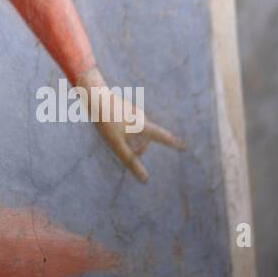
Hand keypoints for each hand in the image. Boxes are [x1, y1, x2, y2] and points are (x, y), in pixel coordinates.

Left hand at [75, 66, 183, 182]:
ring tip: (110, 132)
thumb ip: (132, 162)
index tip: (184, 147)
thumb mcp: (117, 146)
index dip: (173, 143)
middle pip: (144, 139)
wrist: (93, 96)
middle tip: (119, 144)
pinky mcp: (123, 108)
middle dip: (137, 148)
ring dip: (127, 139)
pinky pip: (126, 125)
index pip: (162, 137)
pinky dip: (120, 130)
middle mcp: (141, 117)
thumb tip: (145, 180)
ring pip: (134, 132)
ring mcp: (132, 111)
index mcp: (143, 125)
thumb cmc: (105, 122)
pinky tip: (108, 124)